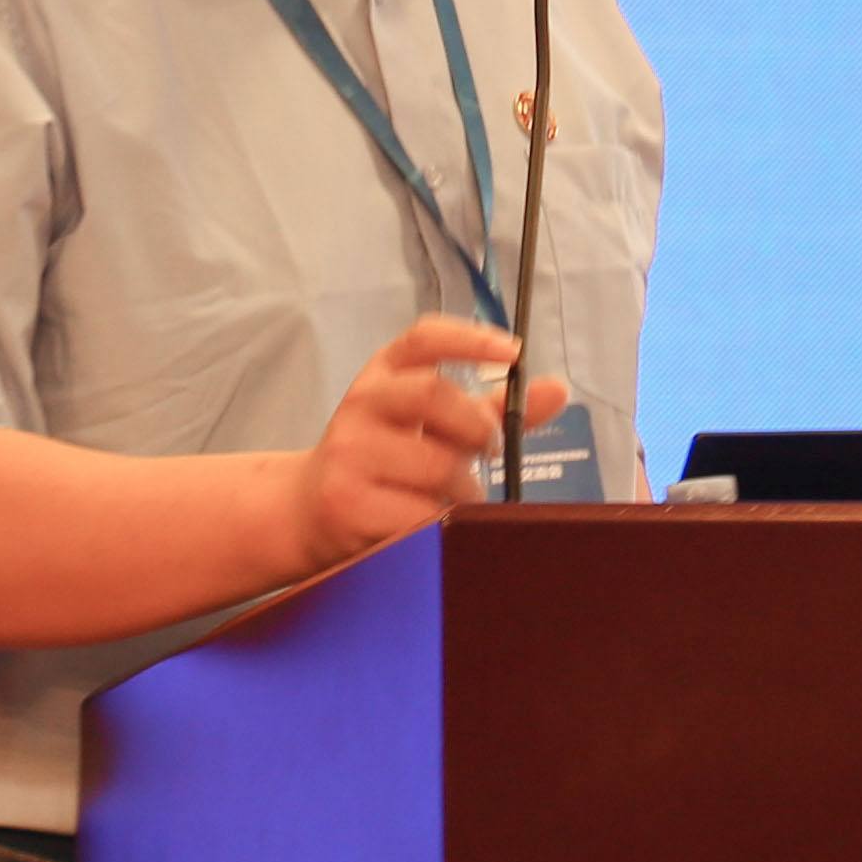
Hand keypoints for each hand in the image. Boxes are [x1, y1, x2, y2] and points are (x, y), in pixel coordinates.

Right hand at [290, 315, 573, 567]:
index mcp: (383, 373)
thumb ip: (489, 408)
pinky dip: (442, 522)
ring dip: (467, 489)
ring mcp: (350, 453)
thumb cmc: (384, 462)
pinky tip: (435, 524)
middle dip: (477, 426)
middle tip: (490, 450)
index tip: (512, 351)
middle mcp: (361, 403)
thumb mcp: (427, 425)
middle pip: (433, 395)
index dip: (469, 338)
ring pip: (436, 465)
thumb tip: (557, 389)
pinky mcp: (347, 503)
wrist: (305, 511)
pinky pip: (420, 514)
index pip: (423, 338)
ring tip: (460, 499)